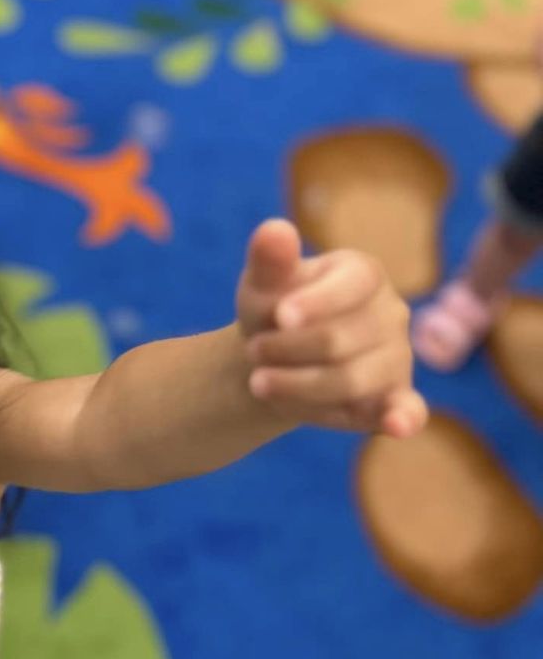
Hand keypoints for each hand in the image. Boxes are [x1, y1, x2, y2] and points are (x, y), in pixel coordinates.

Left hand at [236, 219, 426, 438]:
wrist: (274, 359)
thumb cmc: (272, 311)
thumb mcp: (261, 284)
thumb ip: (269, 261)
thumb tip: (274, 231)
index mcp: (364, 273)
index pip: (351, 286)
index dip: (314, 304)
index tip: (279, 317)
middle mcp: (391, 313)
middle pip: (338, 340)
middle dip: (286, 350)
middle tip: (252, 351)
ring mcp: (397, 357)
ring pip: (350, 381)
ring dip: (296, 386)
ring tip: (259, 382)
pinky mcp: (394, 397)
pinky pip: (406, 409)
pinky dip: (403, 418)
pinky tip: (396, 427)